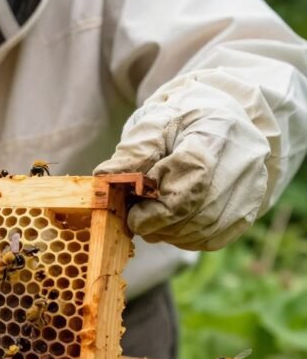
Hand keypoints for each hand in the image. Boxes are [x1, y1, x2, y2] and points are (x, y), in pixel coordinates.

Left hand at [95, 78, 271, 250]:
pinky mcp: (250, 207)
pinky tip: (169, 226)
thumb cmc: (181, 120)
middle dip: (159, 222)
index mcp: (219, 128)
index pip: (194, 175)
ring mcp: (253, 185)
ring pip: (207, 228)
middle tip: (135, 218)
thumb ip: (133, 151)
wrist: (217, 120)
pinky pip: (215, 238)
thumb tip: (106, 179)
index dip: (159, 206)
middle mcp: (245, 158)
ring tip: (149, 219)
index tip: (132, 215)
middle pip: (201, 209)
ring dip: (169, 233)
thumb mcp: (153, 122)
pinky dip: (185, 239)